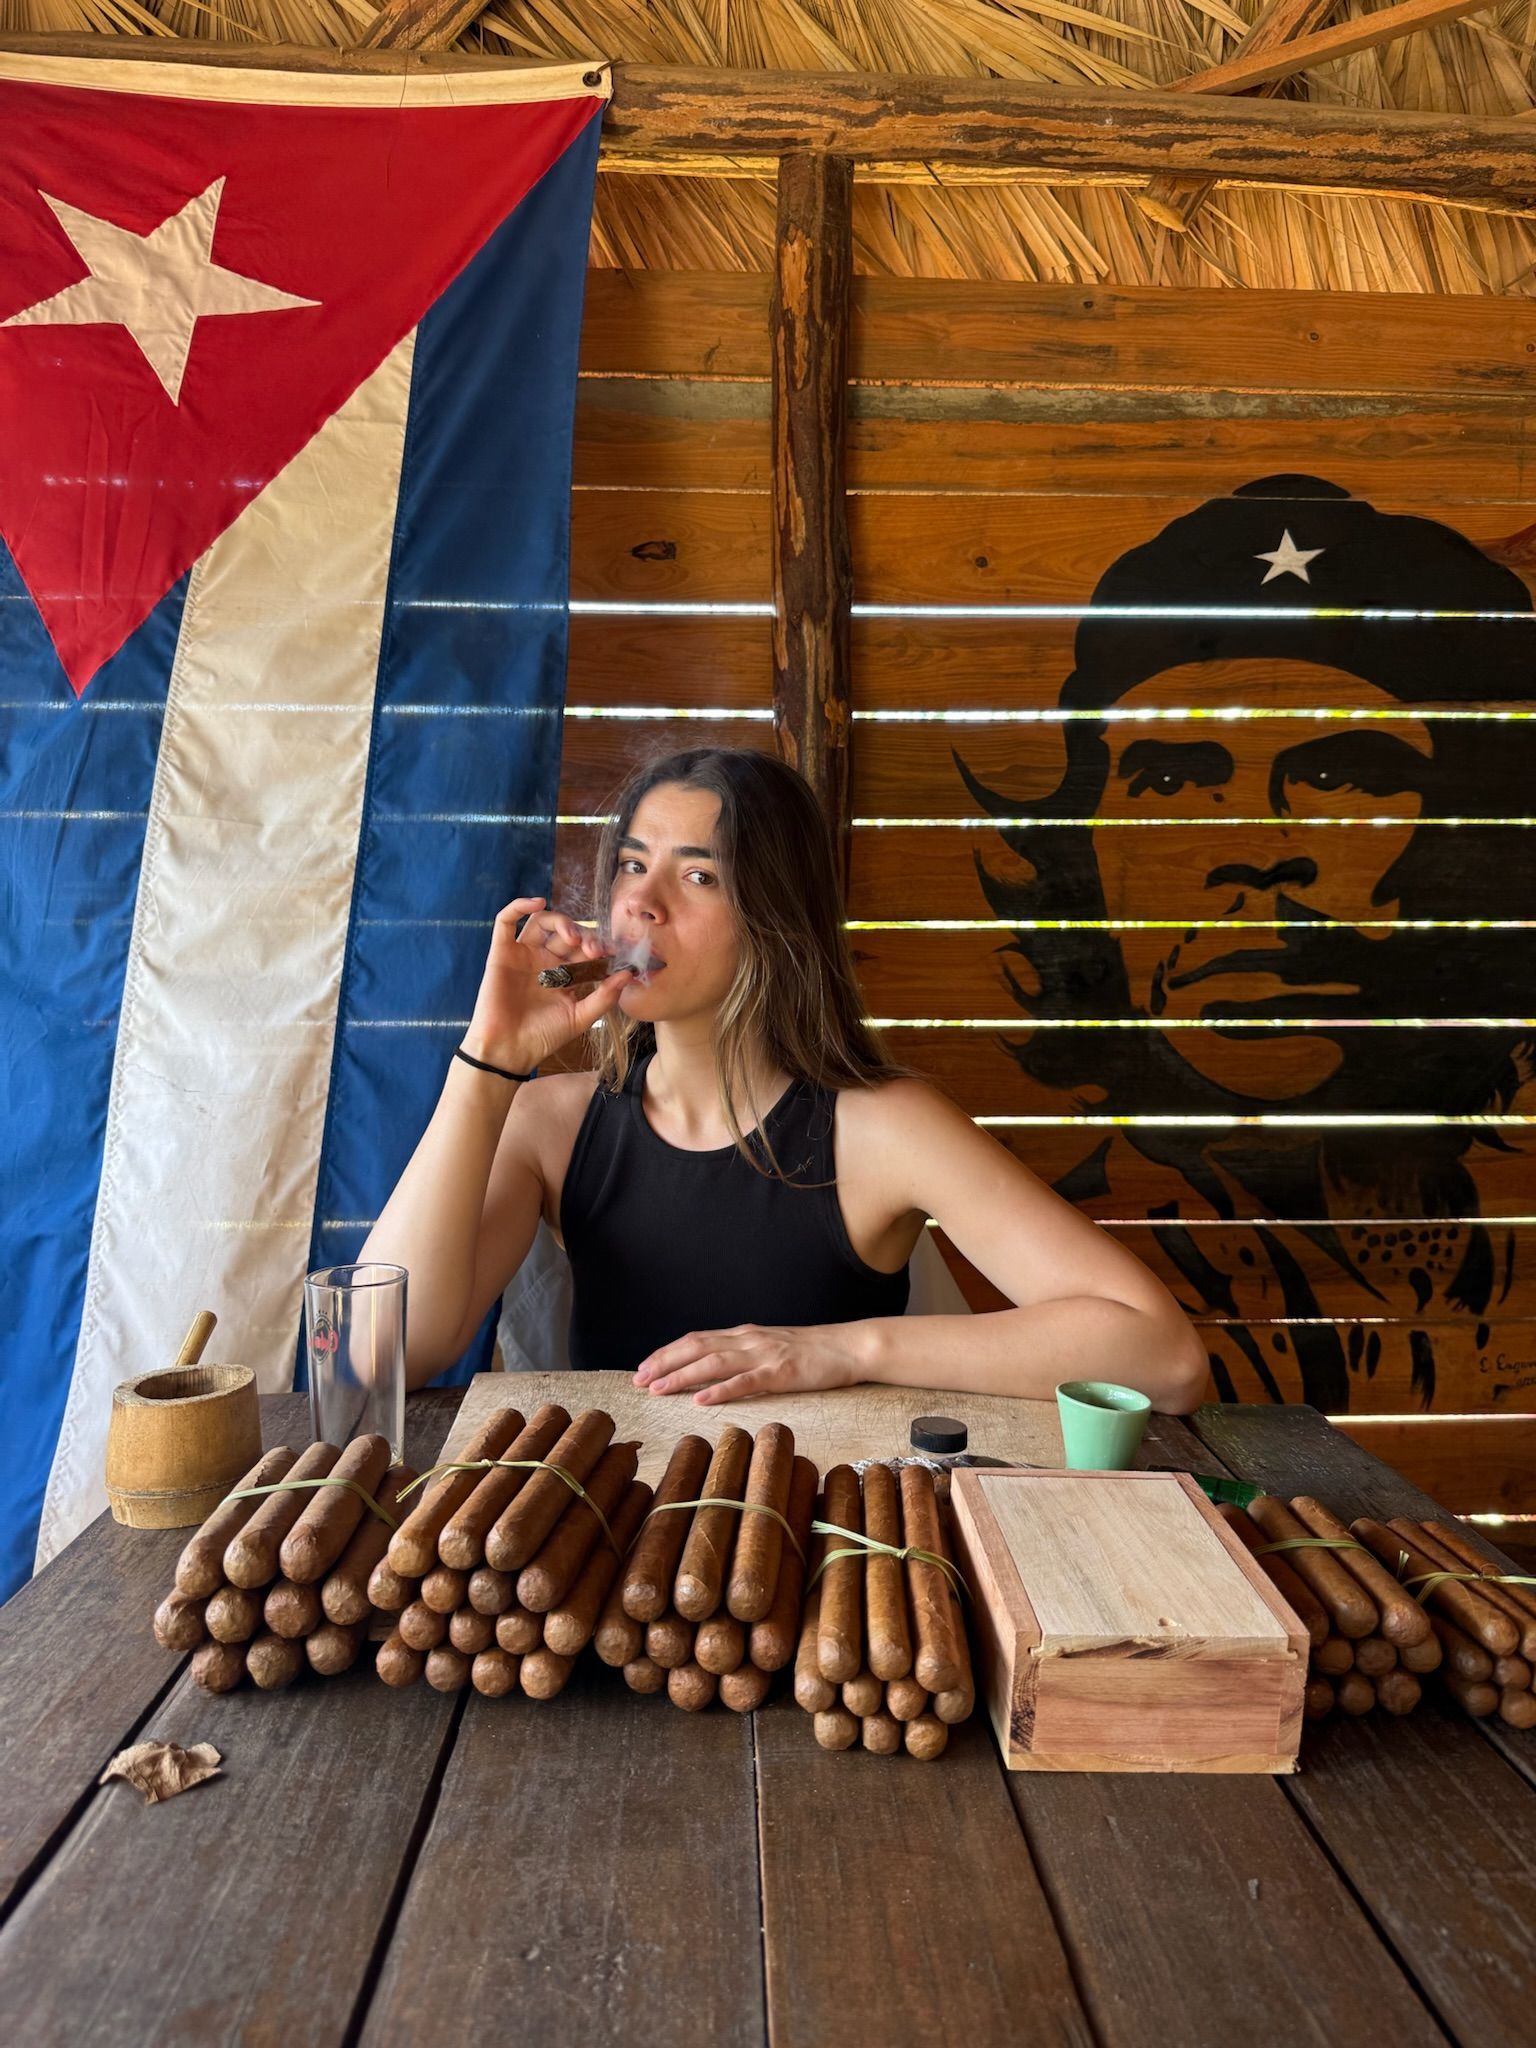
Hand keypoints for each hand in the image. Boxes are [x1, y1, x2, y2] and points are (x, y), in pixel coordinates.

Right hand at [461, 896, 631, 1074]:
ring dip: (561, 922)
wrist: (509, 1050)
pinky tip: (537, 903)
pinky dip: (519, 906)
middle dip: (584, 937)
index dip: (599, 946)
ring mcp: (523, 955)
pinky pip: (506, 921)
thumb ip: (604, 996)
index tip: (613, 955)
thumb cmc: (543, 1037)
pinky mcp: (501, 953)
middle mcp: (544, 960)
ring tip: (573, 937)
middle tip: (594, 951)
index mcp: (564, 974)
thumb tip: (629, 974)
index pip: (584, 948)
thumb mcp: (581, 1017)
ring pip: (542, 922)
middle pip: (566, 933)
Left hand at [632, 1323, 864, 1404]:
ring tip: (658, 1389)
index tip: (643, 1368)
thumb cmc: (812, 1352)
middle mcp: (748, 1340)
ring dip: (682, 1376)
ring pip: (714, 1362)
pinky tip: (701, 1399)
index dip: (667, 1353)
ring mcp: (764, 1355)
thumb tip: (713, 1368)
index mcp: (744, 1335)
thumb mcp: (770, 1348)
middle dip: (664, 1363)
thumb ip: (743, 1355)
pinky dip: (721, 1390)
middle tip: (637, 1380)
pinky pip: (746, 1381)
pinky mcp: (782, 1372)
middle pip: (696, 1347)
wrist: (849, 1347)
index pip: (695, 1339)